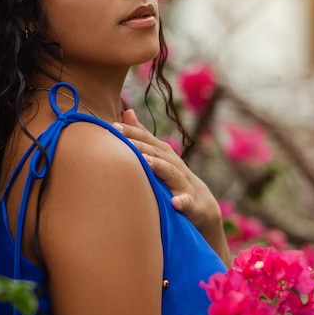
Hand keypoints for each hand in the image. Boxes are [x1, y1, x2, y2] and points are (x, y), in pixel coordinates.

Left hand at [115, 109, 231, 266]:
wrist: (201, 203)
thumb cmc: (172, 176)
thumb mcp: (158, 154)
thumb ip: (143, 135)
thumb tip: (127, 111)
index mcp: (163, 153)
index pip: (146, 139)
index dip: (130, 132)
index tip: (112, 126)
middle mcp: (173, 163)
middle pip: (155, 152)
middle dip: (139, 146)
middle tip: (121, 139)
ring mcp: (183, 182)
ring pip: (170, 172)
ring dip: (159, 166)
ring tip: (145, 162)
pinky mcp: (191, 202)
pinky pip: (187, 201)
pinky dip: (182, 201)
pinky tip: (175, 203)